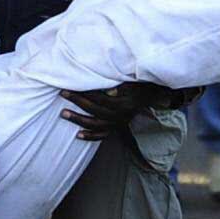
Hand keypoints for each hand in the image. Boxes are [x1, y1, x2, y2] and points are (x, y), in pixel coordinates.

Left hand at [59, 80, 188, 139]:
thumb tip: (110, 91)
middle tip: (62, 94)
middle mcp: (121, 115)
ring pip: (96, 124)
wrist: (157, 97)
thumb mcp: (137, 82)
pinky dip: (91, 136)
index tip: (71, 85)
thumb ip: (124, 85)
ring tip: (63, 113)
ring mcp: (119, 123)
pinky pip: (103, 135)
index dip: (84, 92)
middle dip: (77, 102)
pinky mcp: (119, 127)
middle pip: (95, 109)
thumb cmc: (144, 85)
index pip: (99, 97)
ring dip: (79, 119)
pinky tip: (78, 135)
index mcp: (124, 103)